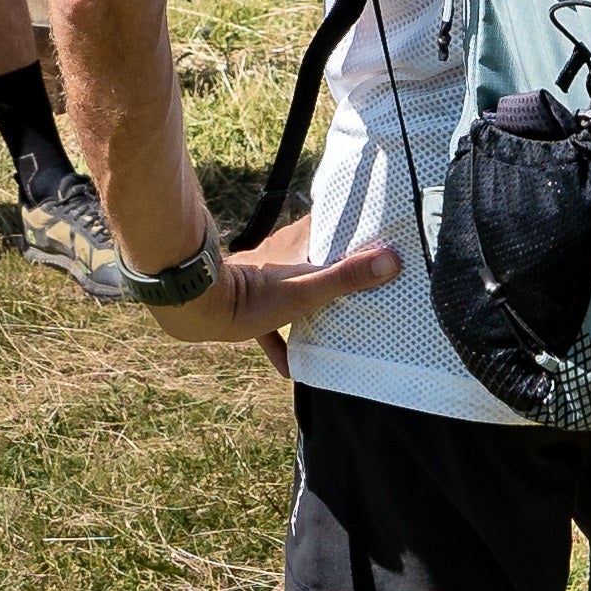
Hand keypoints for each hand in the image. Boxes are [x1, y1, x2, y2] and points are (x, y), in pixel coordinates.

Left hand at [148, 217, 398, 347]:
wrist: (199, 306)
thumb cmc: (253, 295)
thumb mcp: (306, 291)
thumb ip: (346, 278)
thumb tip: (392, 260)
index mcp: (300, 243)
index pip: (334, 223)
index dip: (357, 226)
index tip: (381, 236)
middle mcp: (283, 254)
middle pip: (319, 256)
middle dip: (341, 268)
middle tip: (368, 283)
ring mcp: (265, 278)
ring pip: (296, 285)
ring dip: (313, 301)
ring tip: (338, 320)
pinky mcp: (248, 302)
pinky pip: (270, 320)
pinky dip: (281, 339)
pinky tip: (288, 367)